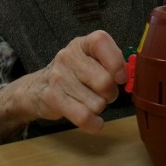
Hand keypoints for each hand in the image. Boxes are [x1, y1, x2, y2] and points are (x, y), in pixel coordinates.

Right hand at [0, 30, 126, 143]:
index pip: (101, 42)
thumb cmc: (73, 74)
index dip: (116, 61)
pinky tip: (94, 121)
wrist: (38, 88)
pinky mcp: (53, 98)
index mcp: (81, 44)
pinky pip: (84, 116)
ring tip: (90, 101)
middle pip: (105, 81)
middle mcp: (68, 56)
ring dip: (99, 107)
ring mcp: (58, 77)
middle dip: (110, 93)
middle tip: (104, 93)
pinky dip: (94, 123)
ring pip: (97, 102)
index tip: (120, 76)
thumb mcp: (89, 60)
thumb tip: (127, 75)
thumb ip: (110, 62)